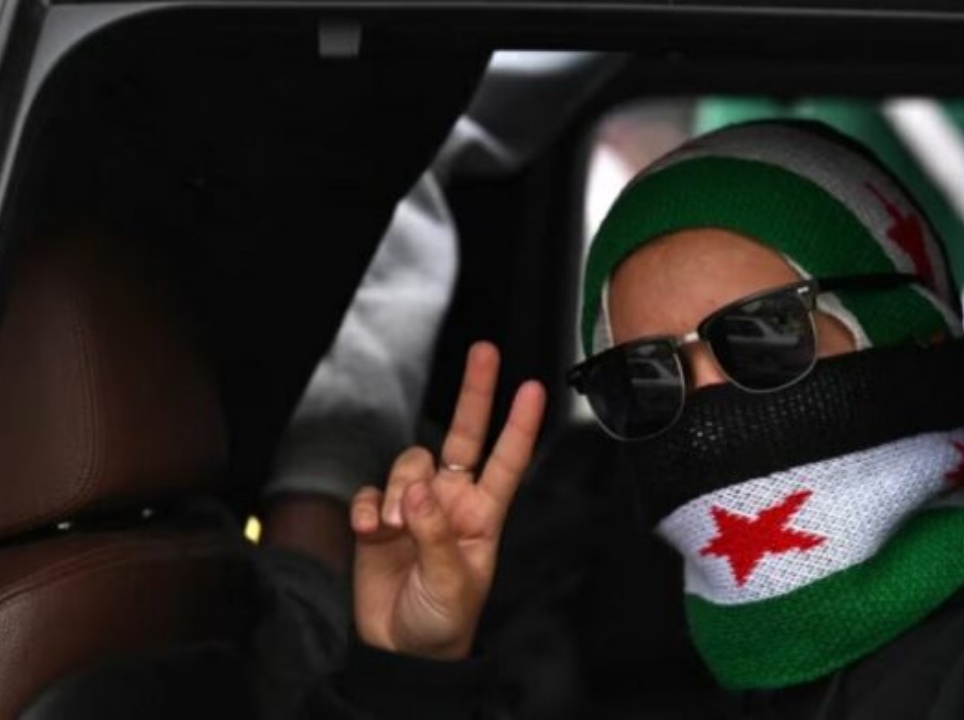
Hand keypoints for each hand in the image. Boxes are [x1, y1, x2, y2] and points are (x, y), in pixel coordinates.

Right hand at [349, 341, 545, 659]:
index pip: (507, 460)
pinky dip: (365, 506)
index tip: (534, 388)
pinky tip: (369, 531)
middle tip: (484, 351)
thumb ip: (436, 534)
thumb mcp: (453, 582)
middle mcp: (451, 501)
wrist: (402, 650)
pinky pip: (369, 491)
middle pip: (464, 435)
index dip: (520, 425)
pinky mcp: (376, 519)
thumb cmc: (443, 620)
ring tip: (391, 528)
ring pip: (409, 463)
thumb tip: (418, 492)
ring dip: (398, 488)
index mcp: (483, 515)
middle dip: (474, 392)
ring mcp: (414, 507)